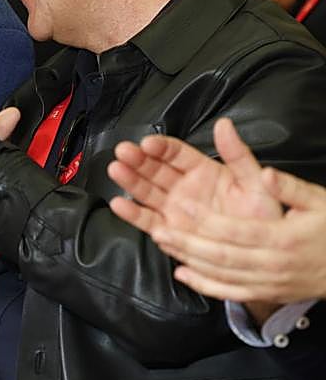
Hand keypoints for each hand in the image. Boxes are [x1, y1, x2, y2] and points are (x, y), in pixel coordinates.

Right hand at [108, 118, 325, 304]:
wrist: (264, 254)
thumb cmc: (264, 217)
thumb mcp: (256, 181)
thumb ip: (237, 153)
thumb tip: (225, 125)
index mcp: (203, 171)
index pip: (176, 153)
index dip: (160, 147)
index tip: (148, 143)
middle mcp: (184, 188)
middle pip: (154, 169)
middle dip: (138, 159)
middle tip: (124, 152)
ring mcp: (174, 209)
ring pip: (146, 191)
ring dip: (129, 180)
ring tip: (116, 170)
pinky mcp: (170, 231)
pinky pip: (147, 220)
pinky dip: (132, 214)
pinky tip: (120, 203)